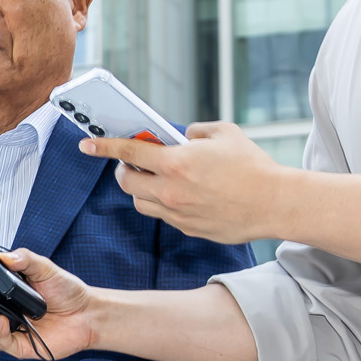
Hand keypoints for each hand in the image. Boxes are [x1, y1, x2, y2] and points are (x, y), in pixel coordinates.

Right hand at [0, 249, 98, 360]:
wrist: (88, 313)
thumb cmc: (68, 292)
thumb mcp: (45, 267)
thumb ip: (25, 259)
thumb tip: (5, 257)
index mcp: (5, 295)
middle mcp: (3, 314)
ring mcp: (10, 331)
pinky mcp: (20, 346)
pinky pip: (2, 344)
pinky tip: (2, 321)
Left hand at [81, 123, 283, 244]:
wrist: (274, 203)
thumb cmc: (252, 165)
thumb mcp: (224, 133)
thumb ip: (195, 131)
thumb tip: (180, 137)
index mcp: (177, 162)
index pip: (128, 152)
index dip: (103, 146)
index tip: (86, 144)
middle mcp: (171, 190)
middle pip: (127, 183)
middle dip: (124, 171)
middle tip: (133, 162)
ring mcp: (178, 213)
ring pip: (140, 203)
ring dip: (141, 190)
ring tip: (156, 179)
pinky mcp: (187, 229)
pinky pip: (162, 216)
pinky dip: (162, 204)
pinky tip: (178, 194)